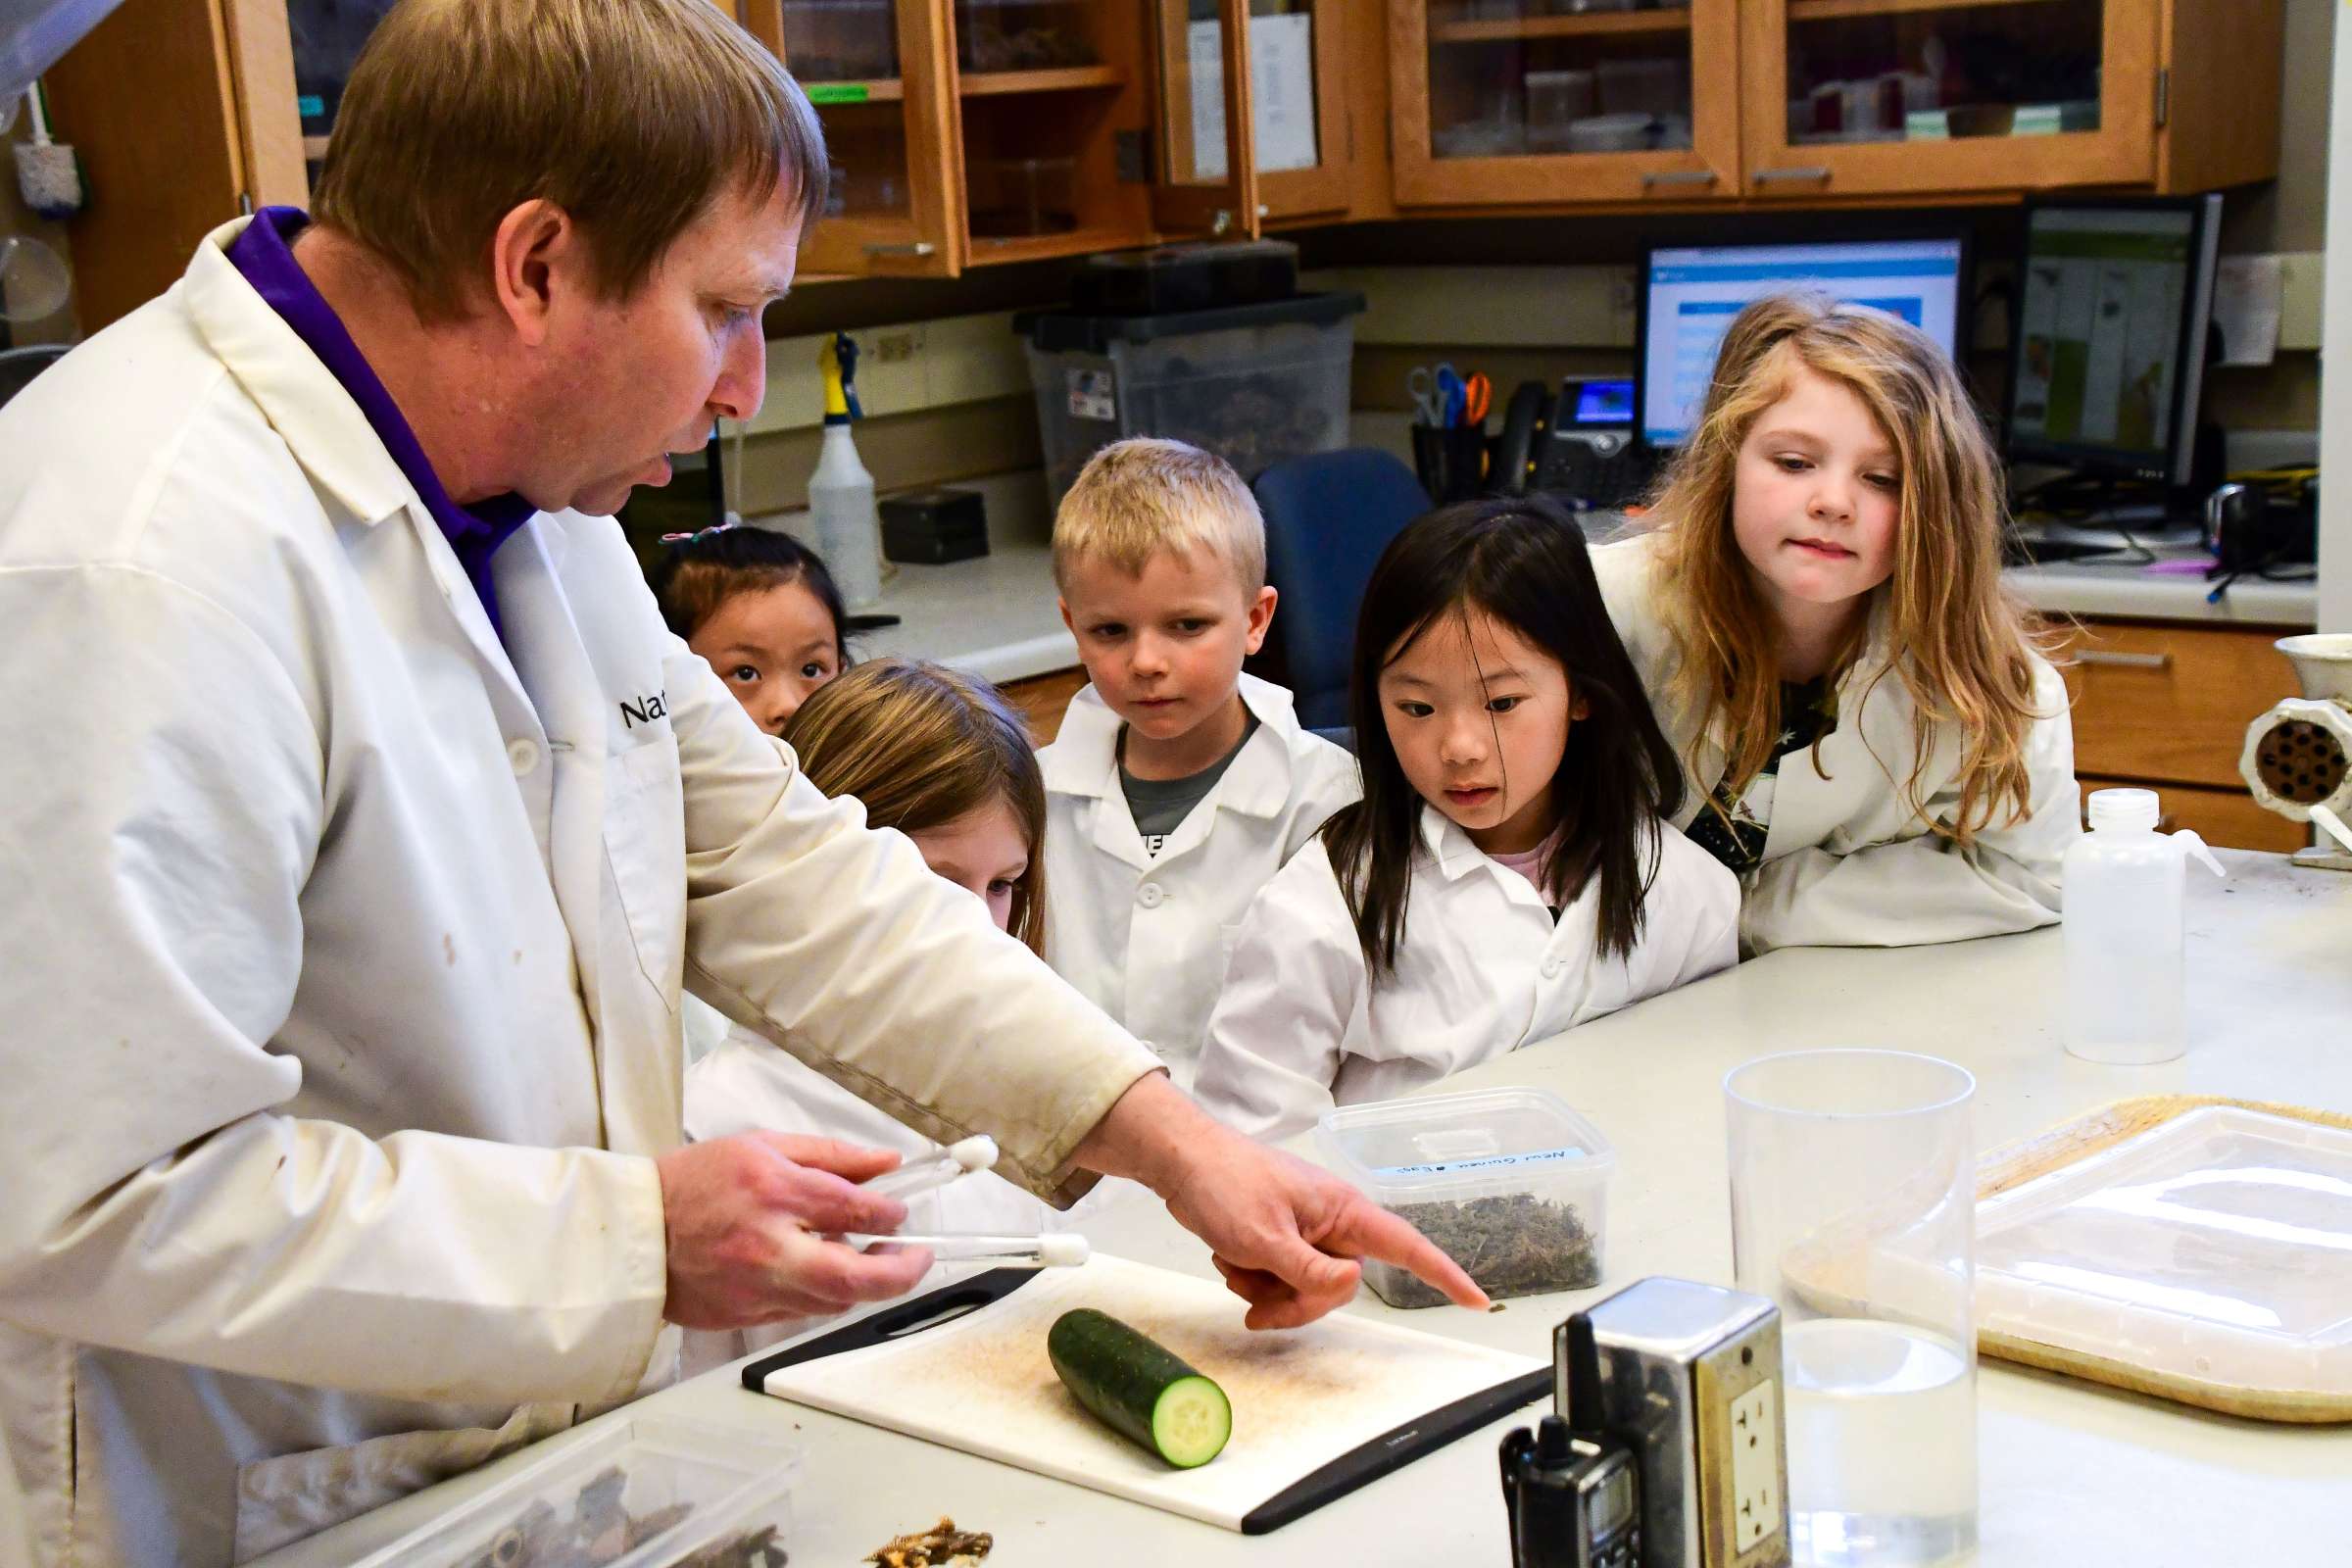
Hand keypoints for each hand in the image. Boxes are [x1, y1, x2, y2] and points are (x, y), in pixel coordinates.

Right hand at [655, 1133, 934, 1328]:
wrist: (633, 1233)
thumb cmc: (695, 1180)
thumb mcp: (762, 1146)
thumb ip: (831, 1155)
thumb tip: (889, 1165)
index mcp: (773, 1190)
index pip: (855, 1209)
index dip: (890, 1214)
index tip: (900, 1214)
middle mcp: (768, 1244)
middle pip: (853, 1275)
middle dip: (900, 1272)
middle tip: (918, 1258)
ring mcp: (756, 1286)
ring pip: (834, 1300)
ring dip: (863, 1282)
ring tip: (872, 1260)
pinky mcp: (746, 1316)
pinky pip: (803, 1311)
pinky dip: (824, 1293)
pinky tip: (823, 1271)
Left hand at [1074, 1075, 1486, 1328]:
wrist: (1181, 1163)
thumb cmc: (1223, 1184)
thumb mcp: (1264, 1237)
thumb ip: (1309, 1271)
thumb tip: (1351, 1285)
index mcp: (1343, 1210)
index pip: (1407, 1247)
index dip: (1445, 1275)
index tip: (1478, 1301)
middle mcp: (1332, 1223)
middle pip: (1341, 1288)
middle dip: (1297, 1301)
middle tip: (1256, 1293)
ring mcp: (1307, 1234)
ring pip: (1308, 1292)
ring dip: (1267, 1290)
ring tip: (1234, 1262)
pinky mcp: (1283, 1243)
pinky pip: (1283, 1285)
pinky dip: (1253, 1281)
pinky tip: (1229, 1258)